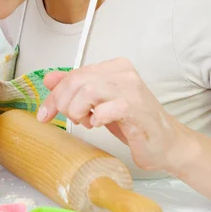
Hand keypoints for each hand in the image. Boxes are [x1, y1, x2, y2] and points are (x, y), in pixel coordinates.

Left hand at [37, 58, 190, 172]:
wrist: (166, 143)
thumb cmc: (132, 123)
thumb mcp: (98, 103)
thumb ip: (75, 89)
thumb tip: (49, 79)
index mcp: (113, 67)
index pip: (74, 74)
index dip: (55, 95)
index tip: (45, 114)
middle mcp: (123, 73)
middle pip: (77, 80)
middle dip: (65, 104)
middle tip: (73, 119)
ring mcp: (132, 90)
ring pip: (88, 90)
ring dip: (79, 111)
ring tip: (88, 122)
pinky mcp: (137, 109)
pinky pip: (108, 108)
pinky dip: (97, 118)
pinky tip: (100, 124)